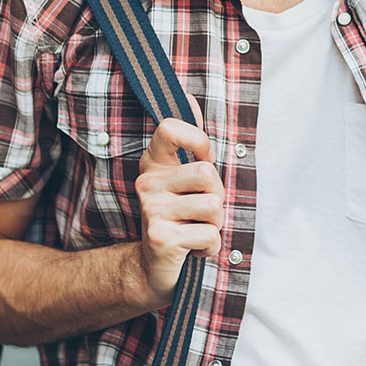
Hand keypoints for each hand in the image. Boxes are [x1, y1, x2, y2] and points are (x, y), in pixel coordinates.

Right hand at [134, 98, 223, 300]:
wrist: (153, 268)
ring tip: (197, 229)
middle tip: (203, 210)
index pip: (169, 128)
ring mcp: (152, 210)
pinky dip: (211, 247)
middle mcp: (147, 183)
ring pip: (214, 206)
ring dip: (216, 224)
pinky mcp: (161, 238)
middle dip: (218, 195)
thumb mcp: (183, 178)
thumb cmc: (179, 217)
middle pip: (207, 172)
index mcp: (153, 164)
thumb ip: (191, 143)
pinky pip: (210, 235)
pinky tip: (193, 249)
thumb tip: (190, 97)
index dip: (198, 139)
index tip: (205, 158)